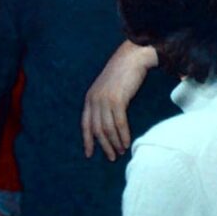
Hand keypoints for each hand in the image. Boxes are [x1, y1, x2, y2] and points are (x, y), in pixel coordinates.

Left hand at [81, 40, 158, 160]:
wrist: (131, 58)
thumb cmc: (122, 74)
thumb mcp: (107, 89)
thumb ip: (104, 103)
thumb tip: (108, 122)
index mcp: (90, 98)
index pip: (85, 124)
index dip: (87, 140)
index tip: (89, 154)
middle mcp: (94, 100)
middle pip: (96, 129)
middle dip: (104, 145)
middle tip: (112, 157)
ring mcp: (104, 100)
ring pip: (107, 128)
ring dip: (114, 142)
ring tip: (120, 152)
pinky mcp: (117, 99)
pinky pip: (119, 123)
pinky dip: (122, 135)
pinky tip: (126, 143)